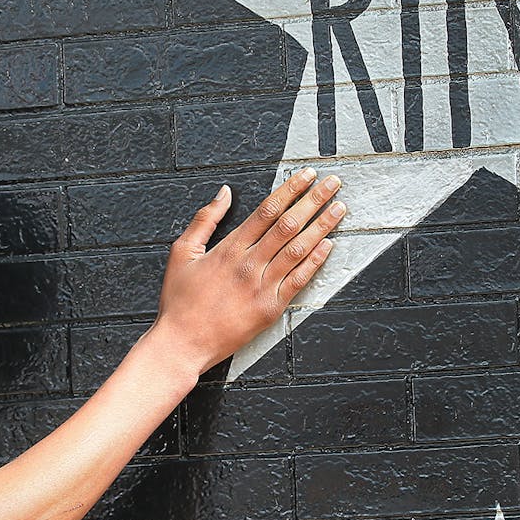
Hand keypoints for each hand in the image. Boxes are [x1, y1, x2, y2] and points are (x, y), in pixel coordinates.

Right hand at [150, 168, 344, 373]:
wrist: (182, 343)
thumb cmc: (180, 302)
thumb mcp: (181, 253)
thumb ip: (205, 220)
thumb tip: (224, 192)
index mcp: (229, 248)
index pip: (267, 210)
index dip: (290, 189)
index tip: (306, 176)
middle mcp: (249, 264)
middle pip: (288, 224)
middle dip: (314, 200)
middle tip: (332, 183)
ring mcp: (262, 286)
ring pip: (298, 249)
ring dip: (321, 226)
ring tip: (339, 208)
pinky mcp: (270, 308)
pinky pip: (299, 280)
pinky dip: (315, 261)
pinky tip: (328, 245)